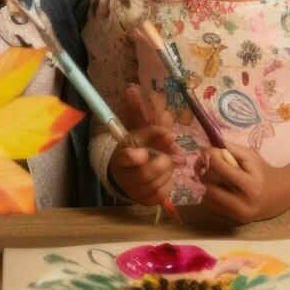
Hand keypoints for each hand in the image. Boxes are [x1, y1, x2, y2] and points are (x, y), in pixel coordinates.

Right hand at [108, 84, 180, 206]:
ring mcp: (134, 190)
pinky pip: (165, 192)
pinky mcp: (146, 201)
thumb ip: (140, 110)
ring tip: (165, 161)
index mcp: (120, 154)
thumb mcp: (140, 127)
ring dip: (169, 168)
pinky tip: (164, 175)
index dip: (133, 156)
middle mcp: (124, 175)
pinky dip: (169, 181)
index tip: (141, 153)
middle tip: (170, 148)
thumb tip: (132, 89)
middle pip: (151, 169)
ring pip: (161, 179)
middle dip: (165, 157)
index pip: (125, 156)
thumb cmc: (139, 145)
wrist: (131, 172)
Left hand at [198, 143, 284, 223]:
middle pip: (211, 183)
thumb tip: (210, 145)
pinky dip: (210, 195)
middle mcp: (243, 203)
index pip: (221, 168)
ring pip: (207, 195)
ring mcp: (237, 214)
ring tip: (215, 176)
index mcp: (251, 185)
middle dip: (208, 170)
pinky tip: (219, 188)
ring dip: (207, 183)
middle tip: (212, 163)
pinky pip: (210, 205)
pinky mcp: (232, 220)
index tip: (212, 151)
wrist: (277, 195)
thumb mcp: (251, 156)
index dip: (213, 156)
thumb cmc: (262, 171)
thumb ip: (231, 148)